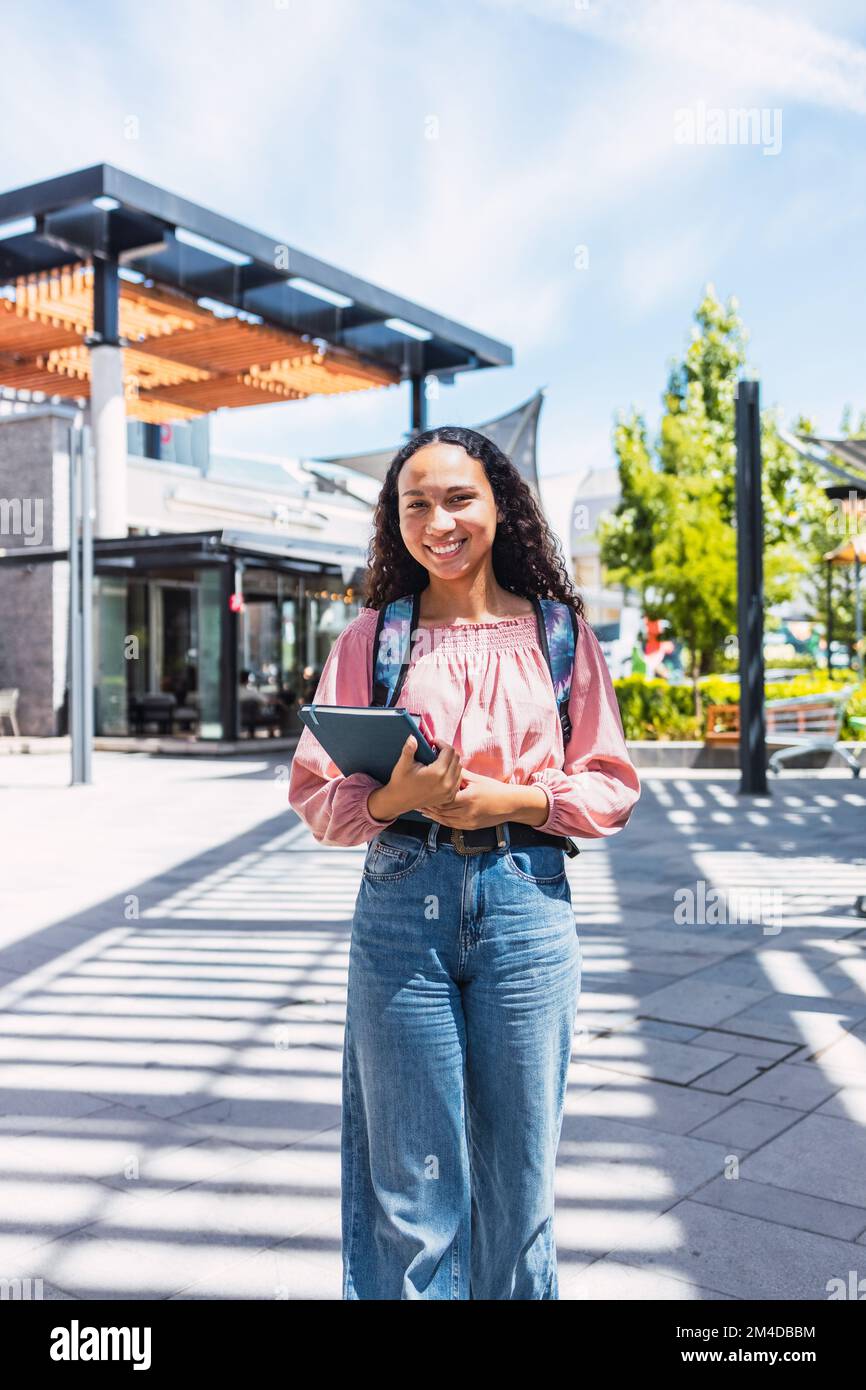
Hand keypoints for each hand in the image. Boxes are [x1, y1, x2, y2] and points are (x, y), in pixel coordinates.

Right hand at [367, 736, 462, 821]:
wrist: (399, 802)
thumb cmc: (400, 782)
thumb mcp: (403, 764)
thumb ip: (409, 749)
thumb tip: (412, 737)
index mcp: (437, 773)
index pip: (449, 751)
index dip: (441, 743)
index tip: (433, 742)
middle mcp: (447, 783)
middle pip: (456, 759)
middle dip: (447, 751)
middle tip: (436, 750)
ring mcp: (449, 791)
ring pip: (459, 769)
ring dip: (451, 762)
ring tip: (439, 760)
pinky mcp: (449, 797)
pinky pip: (457, 781)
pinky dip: (452, 774)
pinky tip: (442, 772)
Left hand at [418, 769, 548, 829]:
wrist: (510, 805)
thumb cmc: (494, 789)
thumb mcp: (477, 779)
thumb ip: (461, 774)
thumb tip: (446, 764)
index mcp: (468, 798)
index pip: (445, 797)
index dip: (433, 795)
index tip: (423, 790)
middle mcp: (467, 812)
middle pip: (442, 810)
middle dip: (430, 805)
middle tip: (417, 801)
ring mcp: (468, 821)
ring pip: (445, 819)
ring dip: (433, 814)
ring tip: (421, 809)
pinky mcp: (469, 827)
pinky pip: (451, 825)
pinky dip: (441, 820)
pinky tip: (434, 816)